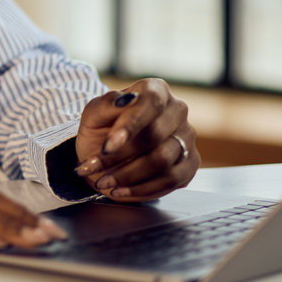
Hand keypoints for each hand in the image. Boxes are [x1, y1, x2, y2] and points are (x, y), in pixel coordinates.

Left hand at [73, 79, 198, 201]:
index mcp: (156, 90)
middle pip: (155, 136)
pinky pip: (171, 180)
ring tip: (102, 182)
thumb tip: (123, 99)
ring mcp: (187, 137)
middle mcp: (177, 111)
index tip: (107, 147)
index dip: (129, 126)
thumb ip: (106, 104)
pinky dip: (142, 189)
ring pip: (162, 161)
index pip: (150, 103)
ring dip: (128, 176)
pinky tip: (120, 191)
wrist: (108, 153)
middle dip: (120, 156)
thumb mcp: (94, 114)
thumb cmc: (102, 128)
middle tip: (92, 168)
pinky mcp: (190, 163)